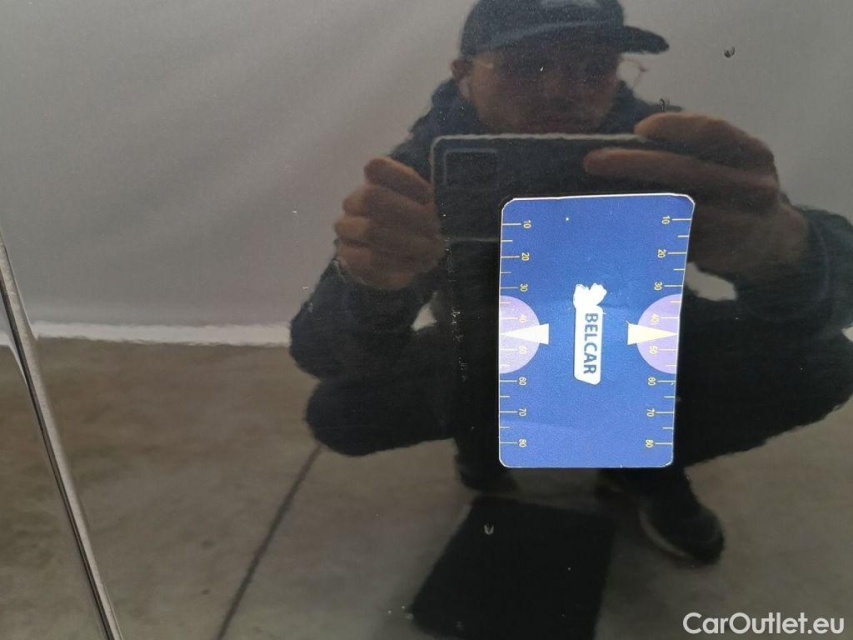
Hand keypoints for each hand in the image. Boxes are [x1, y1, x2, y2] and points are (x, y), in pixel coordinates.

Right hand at [335, 157, 444, 289]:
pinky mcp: (348, 256)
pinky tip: (421, 263)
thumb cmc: (413, 220)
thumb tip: (430, 211)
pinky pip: (371, 259)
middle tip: (434, 227)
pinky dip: (401, 262)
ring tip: (432, 250)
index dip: (406, 180)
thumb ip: (425, 201)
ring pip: (369, 230)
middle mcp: (354, 200)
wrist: (394, 255)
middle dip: (408, 213)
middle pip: (371, 197)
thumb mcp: (424, 204)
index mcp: (371, 180)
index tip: (429, 196)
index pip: (377, 168)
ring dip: (407, 241)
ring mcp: (347, 228)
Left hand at [583, 113, 809, 283]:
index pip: (713, 132)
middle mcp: (752, 188)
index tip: (638, 128)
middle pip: (685, 171)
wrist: (771, 243)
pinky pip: (671, 238)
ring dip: (629, 199)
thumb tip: (629, 142)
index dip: (674, 126)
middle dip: (633, 163)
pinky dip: (640, 228)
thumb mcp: (733, 164)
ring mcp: (736, 224)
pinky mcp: (717, 253)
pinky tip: (612, 222)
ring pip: (674, 208)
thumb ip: (696, 152)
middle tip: (593, 161)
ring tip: (594, 192)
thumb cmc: (735, 191)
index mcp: (754, 156)